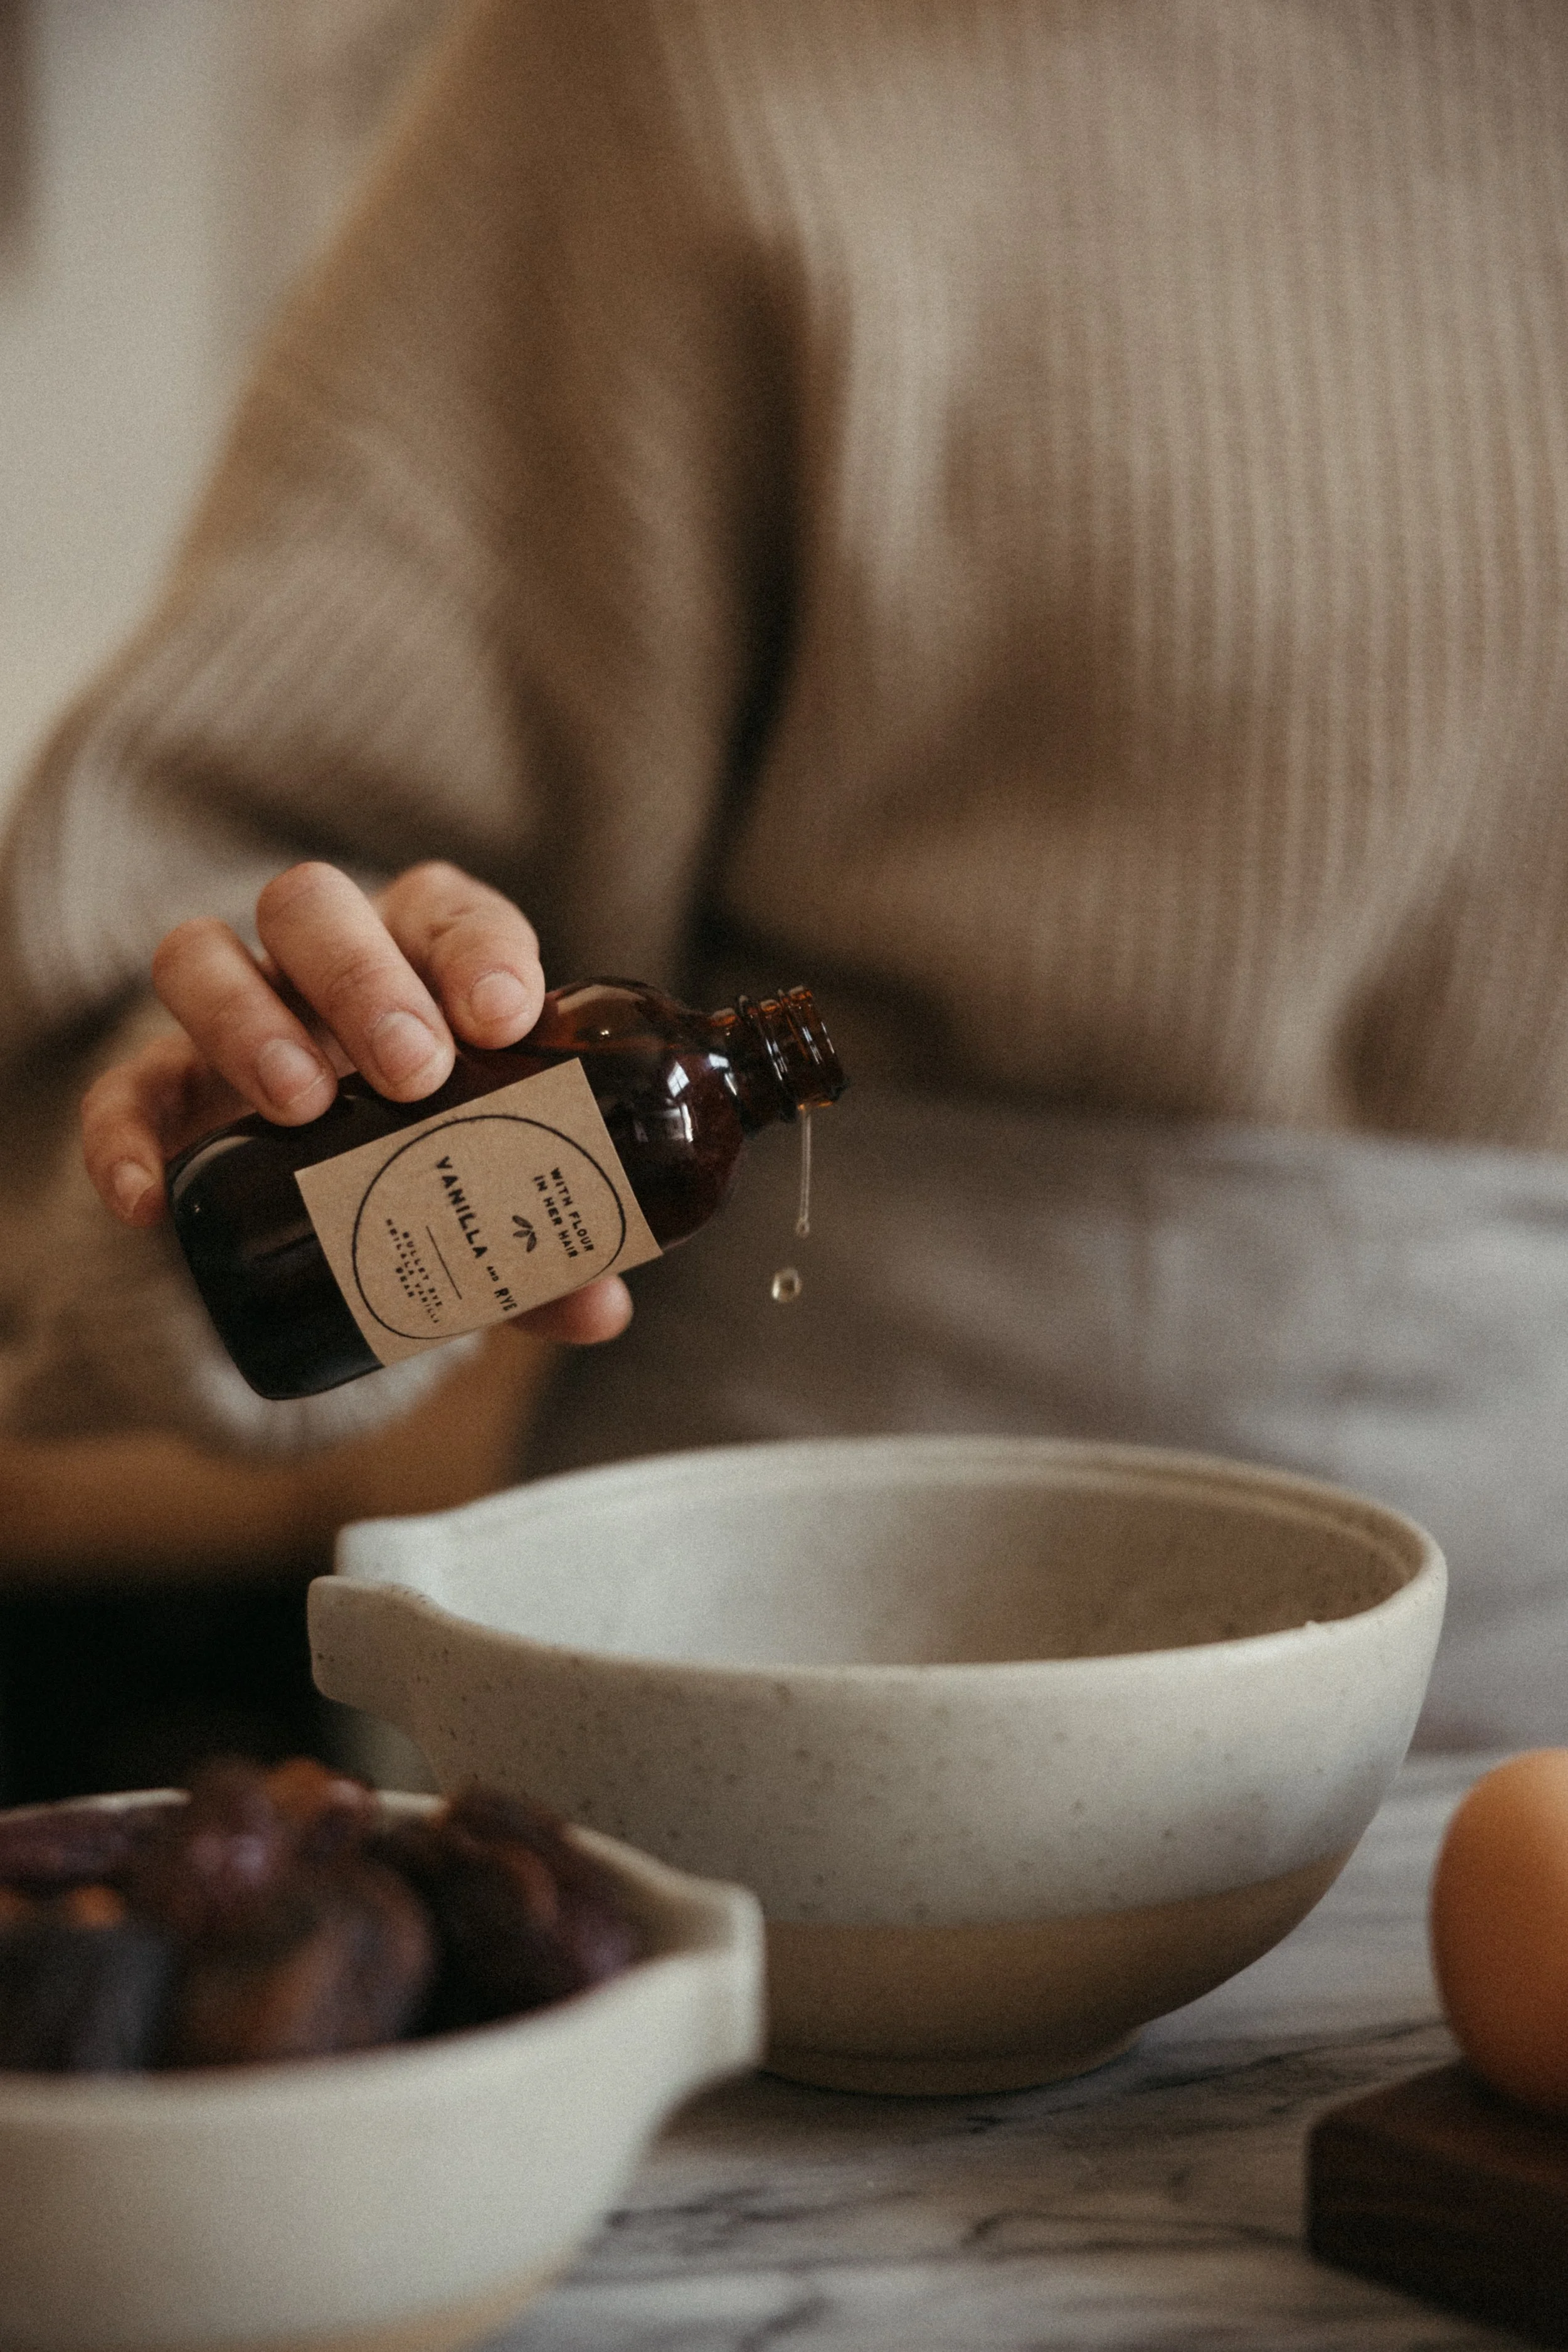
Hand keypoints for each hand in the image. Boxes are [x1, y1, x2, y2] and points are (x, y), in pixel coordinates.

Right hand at [80, 861, 631, 1345]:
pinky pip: (124, 1089)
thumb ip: (542, 1247)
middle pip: (312, 905)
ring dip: (248, 1022)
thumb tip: (599, 1309)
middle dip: (362, 977)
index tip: (505, 1018)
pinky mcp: (164, 1089)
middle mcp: (321, 962)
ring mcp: (232, 1015)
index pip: (450, 915)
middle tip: (411, 1071)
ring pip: (201, 955)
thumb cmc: (437, 1151)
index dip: (478, 953)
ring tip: (303, 1107)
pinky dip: (127, 1136)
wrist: (330, 1189)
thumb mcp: (492, 1187)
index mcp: (424, 956)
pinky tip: (152, 1200)